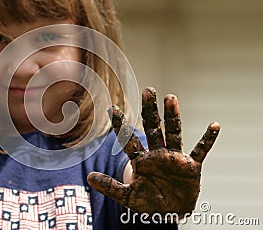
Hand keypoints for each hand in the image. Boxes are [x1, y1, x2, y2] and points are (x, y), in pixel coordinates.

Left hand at [87, 87, 219, 217]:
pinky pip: (200, 150)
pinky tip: (215, 125)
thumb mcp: (127, 197)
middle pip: (152, 128)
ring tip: (170, 98)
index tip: (112, 108)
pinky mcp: (191, 166)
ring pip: (173, 133)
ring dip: (173, 116)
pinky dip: (208, 139)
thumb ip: (110, 186)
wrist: (169, 214)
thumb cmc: (148, 203)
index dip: (121, 125)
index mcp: (140, 160)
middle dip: (150, 110)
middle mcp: (157, 154)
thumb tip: (89, 177)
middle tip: (148, 90)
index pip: (128, 140)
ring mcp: (174, 158)